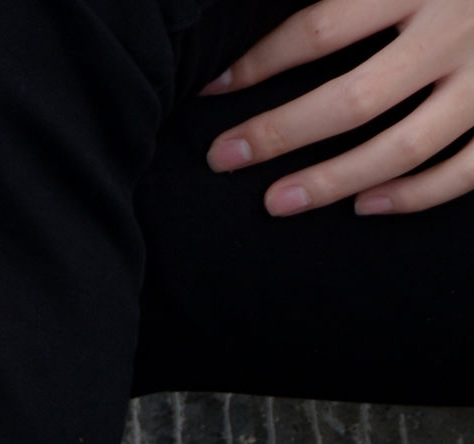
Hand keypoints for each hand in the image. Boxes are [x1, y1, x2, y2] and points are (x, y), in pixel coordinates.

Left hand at [201, 0, 473, 214]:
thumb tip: (282, 8)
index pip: (320, 29)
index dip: (259, 62)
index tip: (212, 88)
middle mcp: (455, 30)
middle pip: (353, 99)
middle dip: (279, 133)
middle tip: (224, 158)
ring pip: (402, 149)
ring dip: (332, 181)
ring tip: (275, 201)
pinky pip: (461, 172)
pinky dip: (411, 197)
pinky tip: (364, 207)